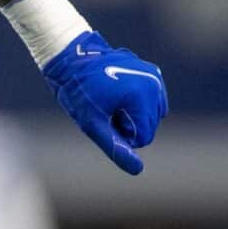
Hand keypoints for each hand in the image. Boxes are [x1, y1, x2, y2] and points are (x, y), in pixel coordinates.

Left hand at [42, 31, 166, 174]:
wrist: (72, 58)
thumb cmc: (78, 92)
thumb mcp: (92, 124)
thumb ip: (116, 147)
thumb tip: (138, 169)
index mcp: (141, 96)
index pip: (144, 138)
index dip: (121, 134)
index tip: (104, 118)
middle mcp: (154, 84)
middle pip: (150, 126)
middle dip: (128, 124)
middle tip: (106, 108)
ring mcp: (155, 76)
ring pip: (153, 115)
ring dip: (134, 115)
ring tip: (112, 100)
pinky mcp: (153, 72)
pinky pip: (154, 101)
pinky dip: (139, 103)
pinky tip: (119, 93)